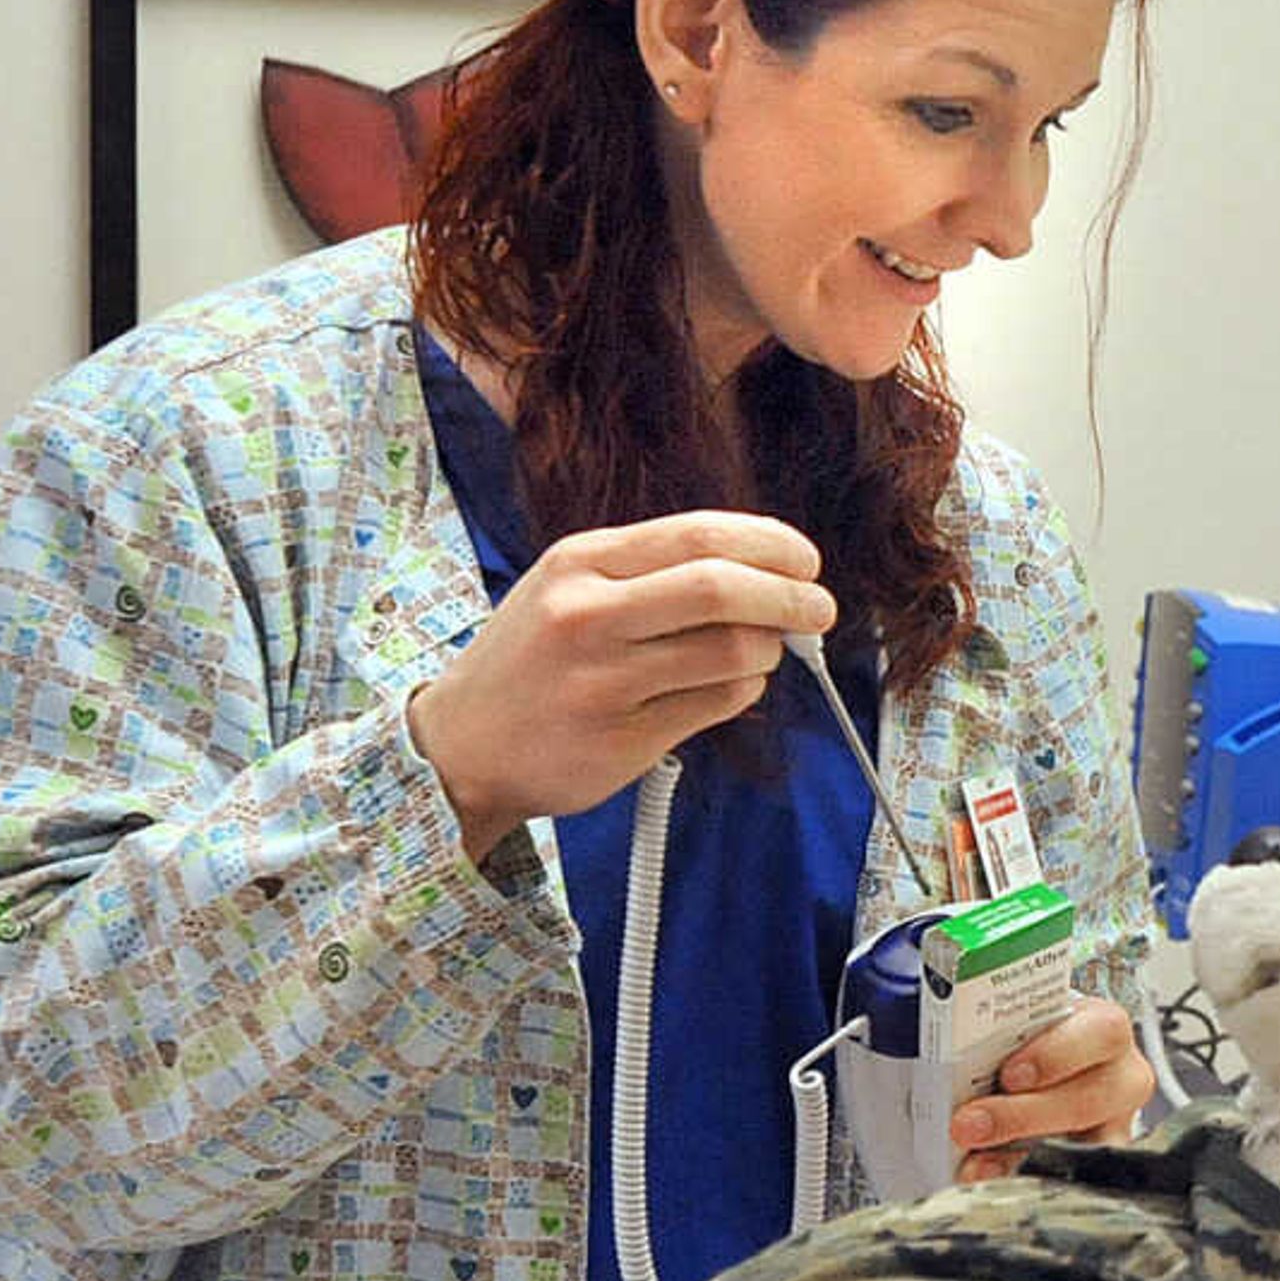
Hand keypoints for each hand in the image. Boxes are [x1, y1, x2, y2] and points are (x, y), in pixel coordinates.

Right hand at [405, 510, 838, 857]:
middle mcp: (588, 615)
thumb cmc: (531, 661)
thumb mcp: (570, 588)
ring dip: (768, 652)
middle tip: (820, 609)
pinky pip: (718, 705)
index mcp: (581, 562)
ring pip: (731, 652)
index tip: (805, 560)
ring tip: (762, 654)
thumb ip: (656, 573)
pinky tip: (728, 688)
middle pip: (722, 588)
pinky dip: (742, 692)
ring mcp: (604, 681)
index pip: (701, 535)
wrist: (459, 746)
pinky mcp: (622, 739)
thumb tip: (768, 570)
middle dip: (792, 596)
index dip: (772, 544)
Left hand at [950, 995, 1155, 1180]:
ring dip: (1018, 1153)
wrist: (1043, 1070)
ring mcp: (1115, 1124)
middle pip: (1090, 1099)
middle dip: (1023, 1115)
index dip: (1057, 1055)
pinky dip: (1019, 1177)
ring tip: (971, 1157)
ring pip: (1085, 1147)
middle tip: (969, 1124)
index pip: (1102, 1032)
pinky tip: (984, 1174)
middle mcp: (1120, 1075)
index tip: (1009, 1075)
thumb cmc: (1030, 1041)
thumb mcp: (1016, 1023)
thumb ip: (989, 1026)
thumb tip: (931, 1029)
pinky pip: (1067, 1178)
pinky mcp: (1098, 1162)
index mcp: (1103, 1027)